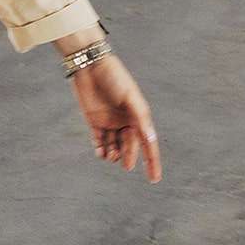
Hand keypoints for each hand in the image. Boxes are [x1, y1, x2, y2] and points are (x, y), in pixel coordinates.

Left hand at [70, 54, 162, 181]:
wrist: (90, 65)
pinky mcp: (94, 122)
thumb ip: (141, 118)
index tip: (154, 179)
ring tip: (111, 156)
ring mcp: (109, 122)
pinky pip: (99, 142)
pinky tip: (101, 153)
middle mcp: (125, 121)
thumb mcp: (130, 98)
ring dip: (114, 155)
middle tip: (126, 165)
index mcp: (138, 116)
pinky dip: (101, 150)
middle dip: (129, 156)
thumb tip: (151, 139)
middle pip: (129, 146)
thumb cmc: (115, 78)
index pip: (147, 143)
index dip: (152, 162)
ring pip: (114, 147)